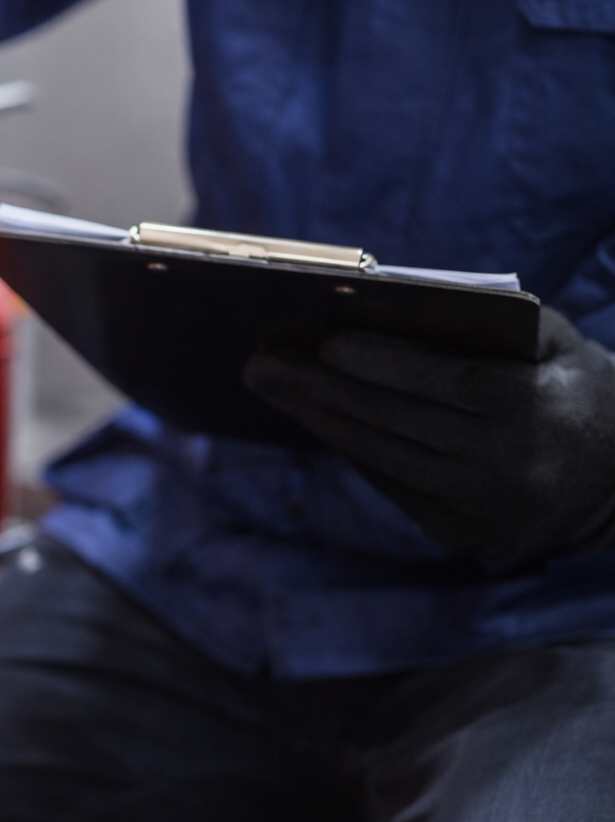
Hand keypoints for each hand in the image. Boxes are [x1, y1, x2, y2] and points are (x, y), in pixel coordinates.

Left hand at [244, 308, 614, 558]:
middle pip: (399, 423)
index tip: (326, 343)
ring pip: (387, 459)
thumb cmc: (574, 386)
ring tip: (274, 387)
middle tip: (260, 365)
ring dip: (322, 422)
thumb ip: (488, 320)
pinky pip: (397, 487)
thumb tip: (393, 299)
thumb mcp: (555, 342)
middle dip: (321, 390)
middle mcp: (509, 464)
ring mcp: (487, 508)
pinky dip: (354, 451)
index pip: (449, 383)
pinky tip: (317, 420)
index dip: (385, 363)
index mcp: (534, 408)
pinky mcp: (471, 536)